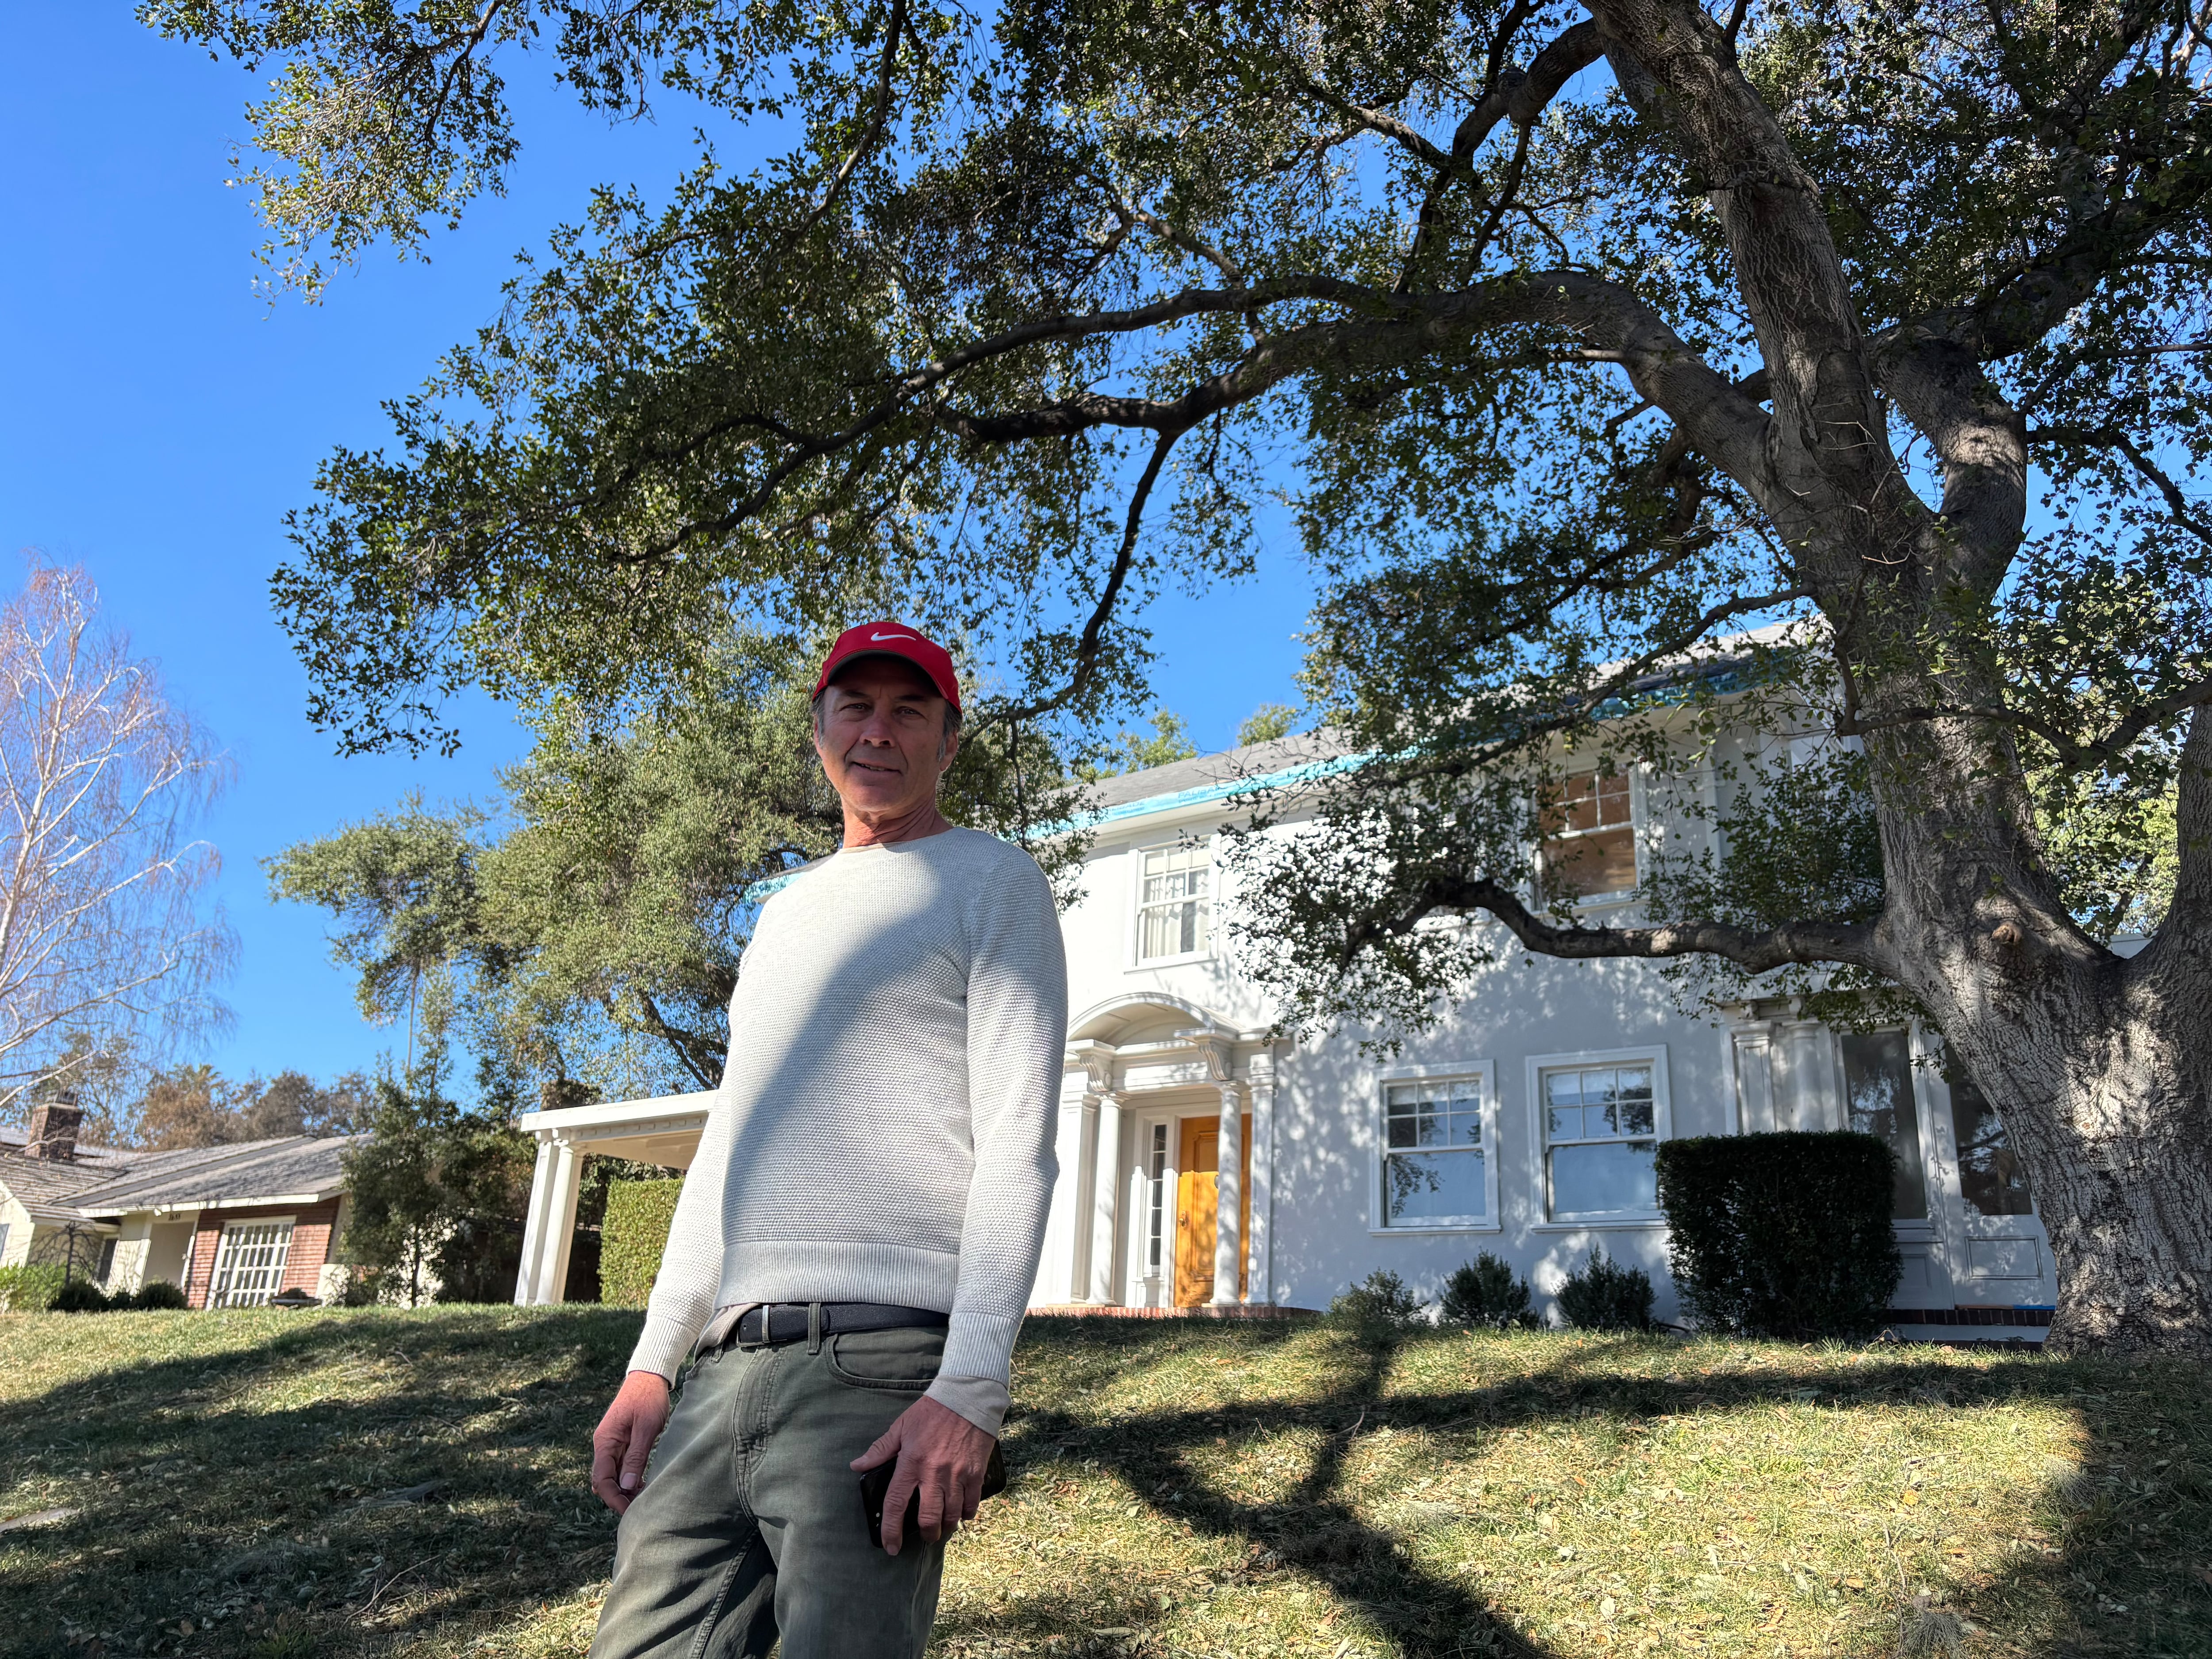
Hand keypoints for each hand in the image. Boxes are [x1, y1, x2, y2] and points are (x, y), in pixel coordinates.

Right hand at [591, 1369, 671, 1513]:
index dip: (613, 1498)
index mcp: (605, 1441)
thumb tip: (627, 1486)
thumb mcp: (646, 1428)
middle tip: (639, 1509)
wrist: (649, 1376)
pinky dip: (629, 1478)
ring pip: (612, 1475)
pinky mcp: (621, 1442)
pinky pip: (620, 1466)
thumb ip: (636, 1456)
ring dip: (624, 1489)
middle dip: (618, 1497)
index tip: (629, 1511)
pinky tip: (643, 1484)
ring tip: (643, 1499)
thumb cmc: (648, 1398)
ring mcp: (612, 1444)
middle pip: (604, 1480)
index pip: (602, 1479)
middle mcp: (604, 1445)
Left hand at [850, 1395, 994, 1554]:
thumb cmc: (932, 1411)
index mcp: (912, 1462)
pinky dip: (965, 1514)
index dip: (891, 1530)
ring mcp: (957, 1474)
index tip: (890, 1547)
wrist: (968, 1396)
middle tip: (924, 1535)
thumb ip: (880, 1449)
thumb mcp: (902, 1426)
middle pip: (928, 1518)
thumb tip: (857, 1465)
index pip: (897, 1504)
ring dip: (946, 1527)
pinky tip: (961, 1513)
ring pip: (952, 1516)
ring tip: (942, 1527)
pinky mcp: (976, 1472)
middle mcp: (934, 1473)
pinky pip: (972, 1503)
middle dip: (925, 1534)